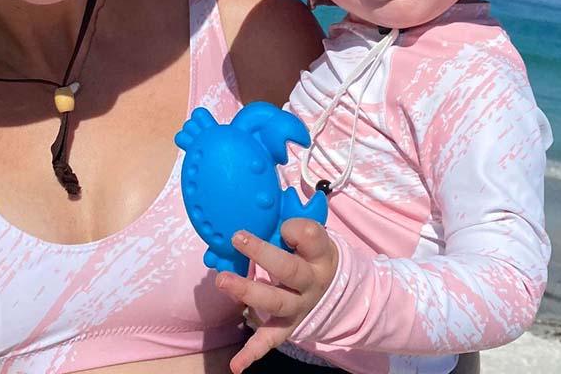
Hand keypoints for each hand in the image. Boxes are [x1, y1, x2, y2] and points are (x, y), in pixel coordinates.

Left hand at [215, 218, 338, 373]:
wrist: (338, 292)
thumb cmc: (313, 254)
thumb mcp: (311, 237)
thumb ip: (289, 224)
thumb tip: (259, 202)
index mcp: (320, 254)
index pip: (310, 236)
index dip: (293, 228)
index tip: (280, 223)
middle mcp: (312, 281)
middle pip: (289, 269)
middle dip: (262, 254)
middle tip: (236, 238)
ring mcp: (300, 306)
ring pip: (276, 302)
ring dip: (248, 292)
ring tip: (223, 280)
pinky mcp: (289, 327)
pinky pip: (271, 340)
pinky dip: (253, 353)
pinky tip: (235, 366)